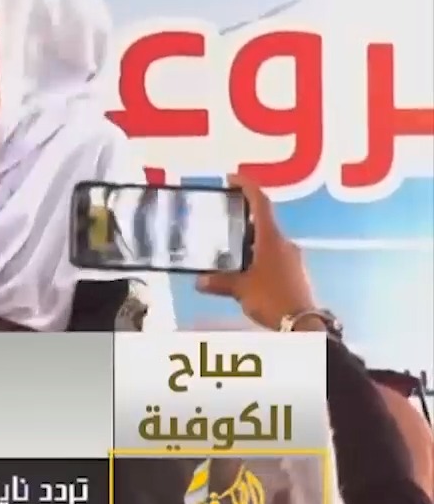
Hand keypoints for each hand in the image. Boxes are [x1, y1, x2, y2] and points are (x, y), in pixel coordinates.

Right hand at [196, 174, 315, 329]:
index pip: (261, 203)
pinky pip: (274, 257)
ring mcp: (293, 259)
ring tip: (228, 251)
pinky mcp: (295, 273)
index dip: (247, 187)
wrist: (304, 325)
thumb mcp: (240, 289)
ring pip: (268, 242)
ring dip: (250, 243)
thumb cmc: (272, 297)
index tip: (232, 179)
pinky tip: (245, 272)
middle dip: (243, 220)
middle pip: (263, 223)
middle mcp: (285, 244)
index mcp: (271, 239)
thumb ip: (218, 282)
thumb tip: (199, 281)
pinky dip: (258, 258)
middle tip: (222, 221)